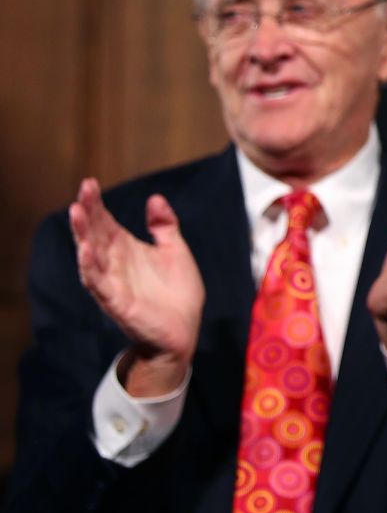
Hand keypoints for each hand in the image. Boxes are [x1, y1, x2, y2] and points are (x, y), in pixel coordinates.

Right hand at [67, 179, 203, 395]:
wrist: (184, 330)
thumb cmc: (177, 292)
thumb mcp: (175, 251)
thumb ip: (164, 226)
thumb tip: (155, 199)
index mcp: (126, 248)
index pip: (105, 221)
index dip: (96, 203)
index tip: (90, 183)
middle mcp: (114, 262)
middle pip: (94, 233)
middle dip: (87, 213)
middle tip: (83, 191)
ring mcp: (112, 281)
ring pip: (90, 255)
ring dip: (82, 235)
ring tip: (76, 213)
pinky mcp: (116, 301)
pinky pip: (98, 283)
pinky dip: (90, 266)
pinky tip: (85, 250)